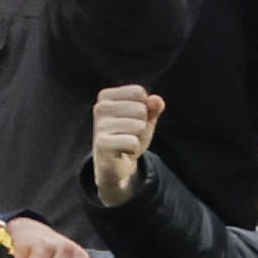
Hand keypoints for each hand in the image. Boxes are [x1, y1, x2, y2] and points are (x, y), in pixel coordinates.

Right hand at [89, 83, 163, 207]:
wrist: (114, 165)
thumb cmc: (129, 136)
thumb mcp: (144, 118)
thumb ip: (153, 107)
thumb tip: (157, 101)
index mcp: (106, 96)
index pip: (139, 92)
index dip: (144, 108)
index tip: (131, 120)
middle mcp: (100, 108)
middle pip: (141, 109)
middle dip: (142, 125)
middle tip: (129, 135)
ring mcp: (99, 126)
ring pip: (139, 126)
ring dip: (138, 138)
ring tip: (126, 143)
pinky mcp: (101, 143)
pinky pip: (133, 142)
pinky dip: (134, 149)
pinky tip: (123, 152)